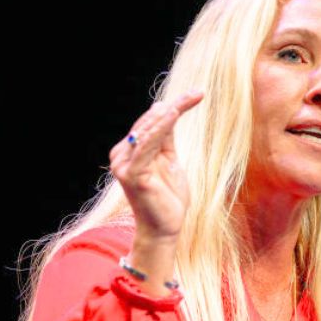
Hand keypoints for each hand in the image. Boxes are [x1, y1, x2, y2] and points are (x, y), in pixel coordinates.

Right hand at [107, 90, 203, 241]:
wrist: (165, 229)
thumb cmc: (168, 198)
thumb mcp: (169, 161)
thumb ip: (165, 138)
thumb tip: (164, 107)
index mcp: (128, 153)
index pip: (149, 124)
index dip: (172, 107)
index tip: (196, 94)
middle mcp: (121, 156)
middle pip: (148, 124)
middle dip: (174, 107)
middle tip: (198, 92)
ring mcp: (124, 165)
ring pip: (148, 132)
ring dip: (169, 113)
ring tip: (188, 99)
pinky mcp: (133, 174)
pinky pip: (147, 146)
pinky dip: (160, 128)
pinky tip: (173, 114)